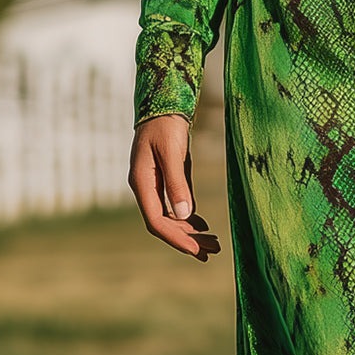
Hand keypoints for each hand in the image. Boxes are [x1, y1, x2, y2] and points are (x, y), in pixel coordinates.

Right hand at [128, 114, 220, 260]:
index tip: (197, 250)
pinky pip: (175, 208)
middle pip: (165, 225)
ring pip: (171, 219)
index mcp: (142, 183)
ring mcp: (154, 185)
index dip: (177, 239)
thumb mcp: (172, 152)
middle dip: (188, 240)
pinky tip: (203, 226)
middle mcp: (145, 188)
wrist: (163, 103)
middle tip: (213, 251)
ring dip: (191, 233)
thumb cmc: (165, 124)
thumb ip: (177, 183)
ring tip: (213, 244)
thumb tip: (185, 215)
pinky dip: (189, 219)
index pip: (157, 222)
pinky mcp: (164, 181)